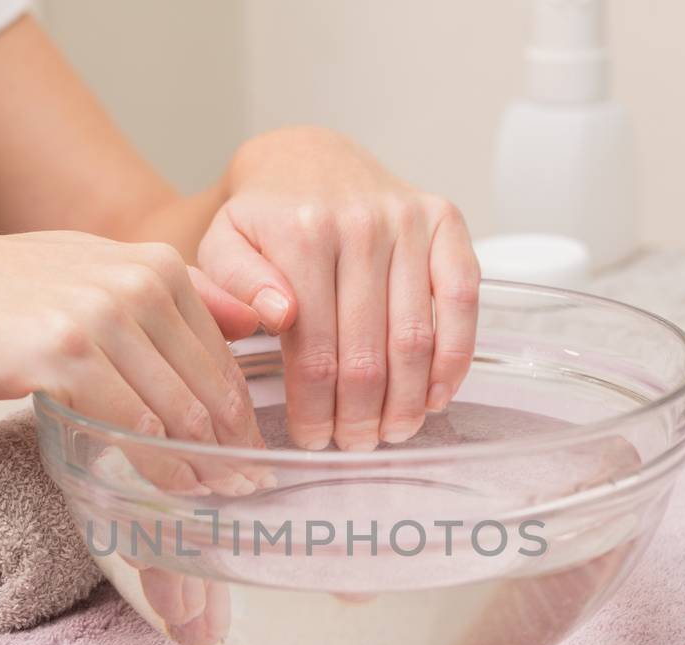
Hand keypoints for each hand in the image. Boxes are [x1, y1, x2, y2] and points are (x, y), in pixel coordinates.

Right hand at [0, 227, 264, 490]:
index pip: (222, 354)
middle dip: (234, 449)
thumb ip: (163, 294)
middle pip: (210, 385)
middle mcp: (137, 281)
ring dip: (203, 466)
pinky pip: (132, 424)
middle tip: (250, 496)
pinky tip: (171, 493)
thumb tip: (249, 318)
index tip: (252, 461)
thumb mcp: (86, 272)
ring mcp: (101, 314)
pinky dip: (158, 466)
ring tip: (219, 506)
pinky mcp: (64, 352)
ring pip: (177, 409)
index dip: (243, 416)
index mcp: (153, 262)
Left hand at [198, 128, 479, 451]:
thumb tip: (279, 314)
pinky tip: (437, 395)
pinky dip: (454, 357)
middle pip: (367, 353)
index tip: (312, 440)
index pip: (314, 351)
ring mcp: (407, 222)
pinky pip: (462, 300)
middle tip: (353, 445)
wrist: (306, 159)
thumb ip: (233, 286)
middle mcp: (359, 224)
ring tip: (392, 432)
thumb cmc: (263, 219)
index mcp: (301, 235)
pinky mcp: (445, 222)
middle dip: (360, 416)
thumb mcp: (221, 246)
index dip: (315, 409)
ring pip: (415, 337)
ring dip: (407, 400)